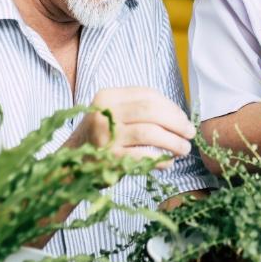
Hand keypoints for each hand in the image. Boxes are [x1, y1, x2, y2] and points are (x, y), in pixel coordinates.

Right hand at [72, 86, 195, 167]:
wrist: (70, 166)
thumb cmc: (101, 139)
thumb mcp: (114, 115)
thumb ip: (139, 111)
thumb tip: (180, 117)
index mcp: (107, 96)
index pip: (148, 95)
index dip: (171, 107)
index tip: (184, 119)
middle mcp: (104, 111)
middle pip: (151, 111)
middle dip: (176, 122)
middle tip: (190, 133)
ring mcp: (105, 134)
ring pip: (150, 132)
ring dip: (173, 141)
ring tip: (184, 148)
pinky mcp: (108, 157)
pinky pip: (143, 155)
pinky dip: (160, 159)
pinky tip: (168, 163)